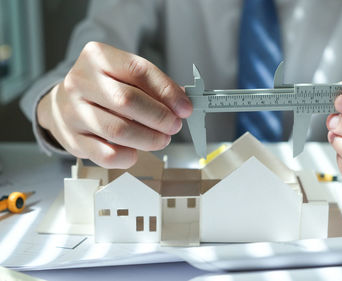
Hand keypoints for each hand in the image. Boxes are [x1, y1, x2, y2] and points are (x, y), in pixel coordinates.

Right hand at [37, 42, 191, 167]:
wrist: (62, 104)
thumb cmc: (103, 88)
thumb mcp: (124, 75)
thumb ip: (152, 86)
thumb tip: (183, 103)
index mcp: (97, 57)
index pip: (139, 71)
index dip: (167, 91)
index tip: (186, 108)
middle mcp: (80, 81)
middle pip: (127, 101)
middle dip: (159, 117)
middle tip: (174, 126)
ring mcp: (72, 111)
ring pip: (118, 130)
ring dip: (149, 139)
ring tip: (161, 139)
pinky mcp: (71, 139)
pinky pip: (106, 154)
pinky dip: (128, 156)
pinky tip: (136, 151)